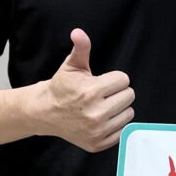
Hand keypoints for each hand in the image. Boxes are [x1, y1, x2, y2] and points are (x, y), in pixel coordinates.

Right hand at [33, 29, 133, 151]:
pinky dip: (115, 124)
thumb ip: (81, 48)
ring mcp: (97, 131)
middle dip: (117, 92)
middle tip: (102, 94)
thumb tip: (78, 33)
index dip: (114, 78)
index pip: (124, 80)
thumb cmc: (62, 87)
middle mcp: (95, 113)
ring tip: (102, 105)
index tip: (102, 82)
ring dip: (119, 108)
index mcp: (91, 92)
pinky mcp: (98, 143)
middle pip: (129, 96)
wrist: (46, 112)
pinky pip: (122, 131)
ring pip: (129, 113)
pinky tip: (102, 119)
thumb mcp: (71, 65)